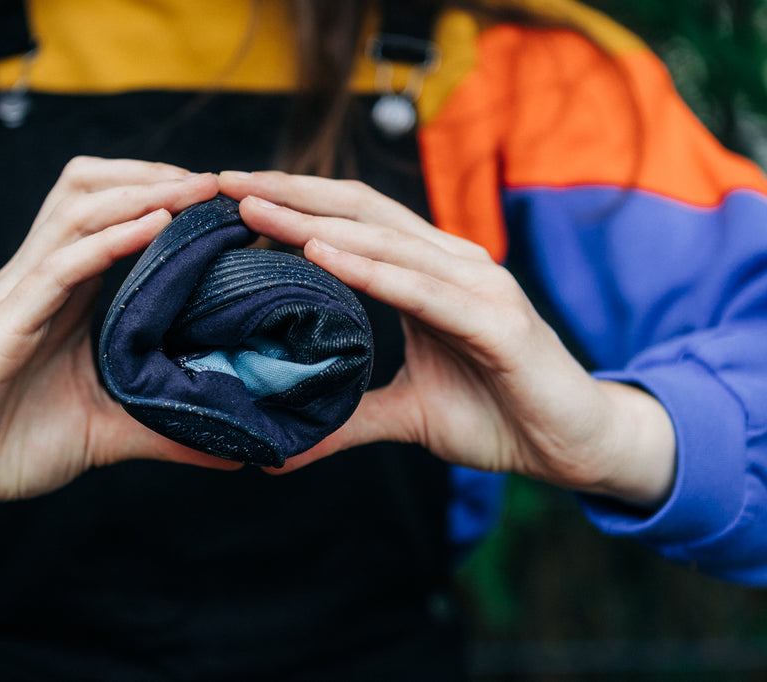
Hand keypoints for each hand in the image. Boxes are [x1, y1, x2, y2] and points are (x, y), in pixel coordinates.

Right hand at [0, 158, 231, 540]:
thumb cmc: (15, 446)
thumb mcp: (110, 430)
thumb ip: (168, 430)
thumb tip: (237, 454)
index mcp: (63, 293)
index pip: (109, 214)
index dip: (162, 194)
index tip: (223, 199)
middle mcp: (38, 279)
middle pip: (88, 188)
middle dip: (153, 174)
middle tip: (215, 183)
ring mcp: (16, 296)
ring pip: (76, 210)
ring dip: (140, 191)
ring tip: (196, 190)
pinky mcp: (0, 326)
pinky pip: (58, 266)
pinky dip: (110, 240)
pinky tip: (155, 226)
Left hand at [219, 170, 675, 507]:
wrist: (575, 447)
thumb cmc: (496, 415)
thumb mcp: (405, 415)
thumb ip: (346, 420)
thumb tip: (279, 453)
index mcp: (427, 275)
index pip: (349, 222)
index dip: (291, 204)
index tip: (230, 198)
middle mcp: (451, 264)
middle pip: (358, 211)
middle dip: (288, 194)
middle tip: (223, 183)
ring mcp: (477, 286)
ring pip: (384, 240)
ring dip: (314, 221)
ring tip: (254, 209)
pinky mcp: (497, 321)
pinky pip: (422, 289)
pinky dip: (370, 268)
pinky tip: (321, 253)